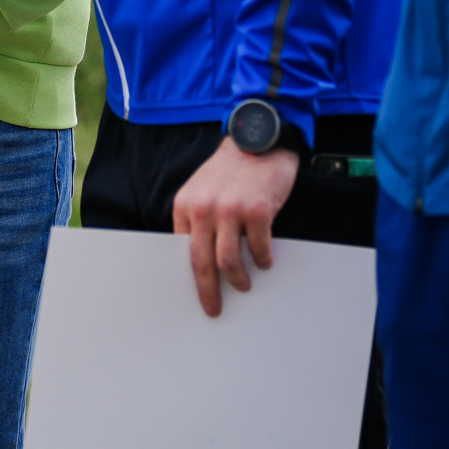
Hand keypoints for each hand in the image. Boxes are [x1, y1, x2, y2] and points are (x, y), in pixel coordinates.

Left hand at [173, 136, 300, 317]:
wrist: (259, 139)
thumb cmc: (232, 168)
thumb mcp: (203, 188)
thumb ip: (198, 217)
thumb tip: (202, 258)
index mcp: (186, 204)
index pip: (183, 250)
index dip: (190, 277)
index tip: (196, 295)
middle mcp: (204, 208)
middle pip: (201, 262)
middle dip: (208, 291)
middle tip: (213, 309)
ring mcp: (230, 210)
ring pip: (228, 261)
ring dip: (237, 280)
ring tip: (244, 285)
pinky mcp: (256, 210)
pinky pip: (258, 249)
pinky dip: (262, 260)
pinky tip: (265, 261)